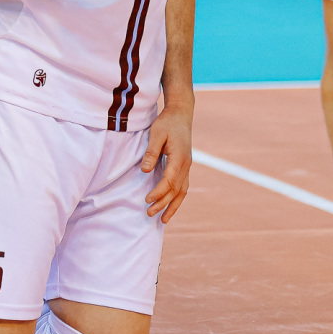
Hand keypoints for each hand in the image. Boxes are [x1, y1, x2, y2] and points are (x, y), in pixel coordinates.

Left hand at [141, 103, 192, 221]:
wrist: (181, 114)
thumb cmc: (167, 123)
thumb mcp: (156, 134)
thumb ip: (151, 152)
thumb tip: (145, 171)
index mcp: (179, 158)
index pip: (169, 181)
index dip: (158, 193)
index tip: (147, 200)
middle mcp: (186, 165)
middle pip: (176, 190)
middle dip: (163, 203)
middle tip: (149, 213)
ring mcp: (187, 166)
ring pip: (182, 191)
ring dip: (173, 206)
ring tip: (163, 219)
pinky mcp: (185, 166)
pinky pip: (183, 186)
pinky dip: (177, 198)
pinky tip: (171, 205)